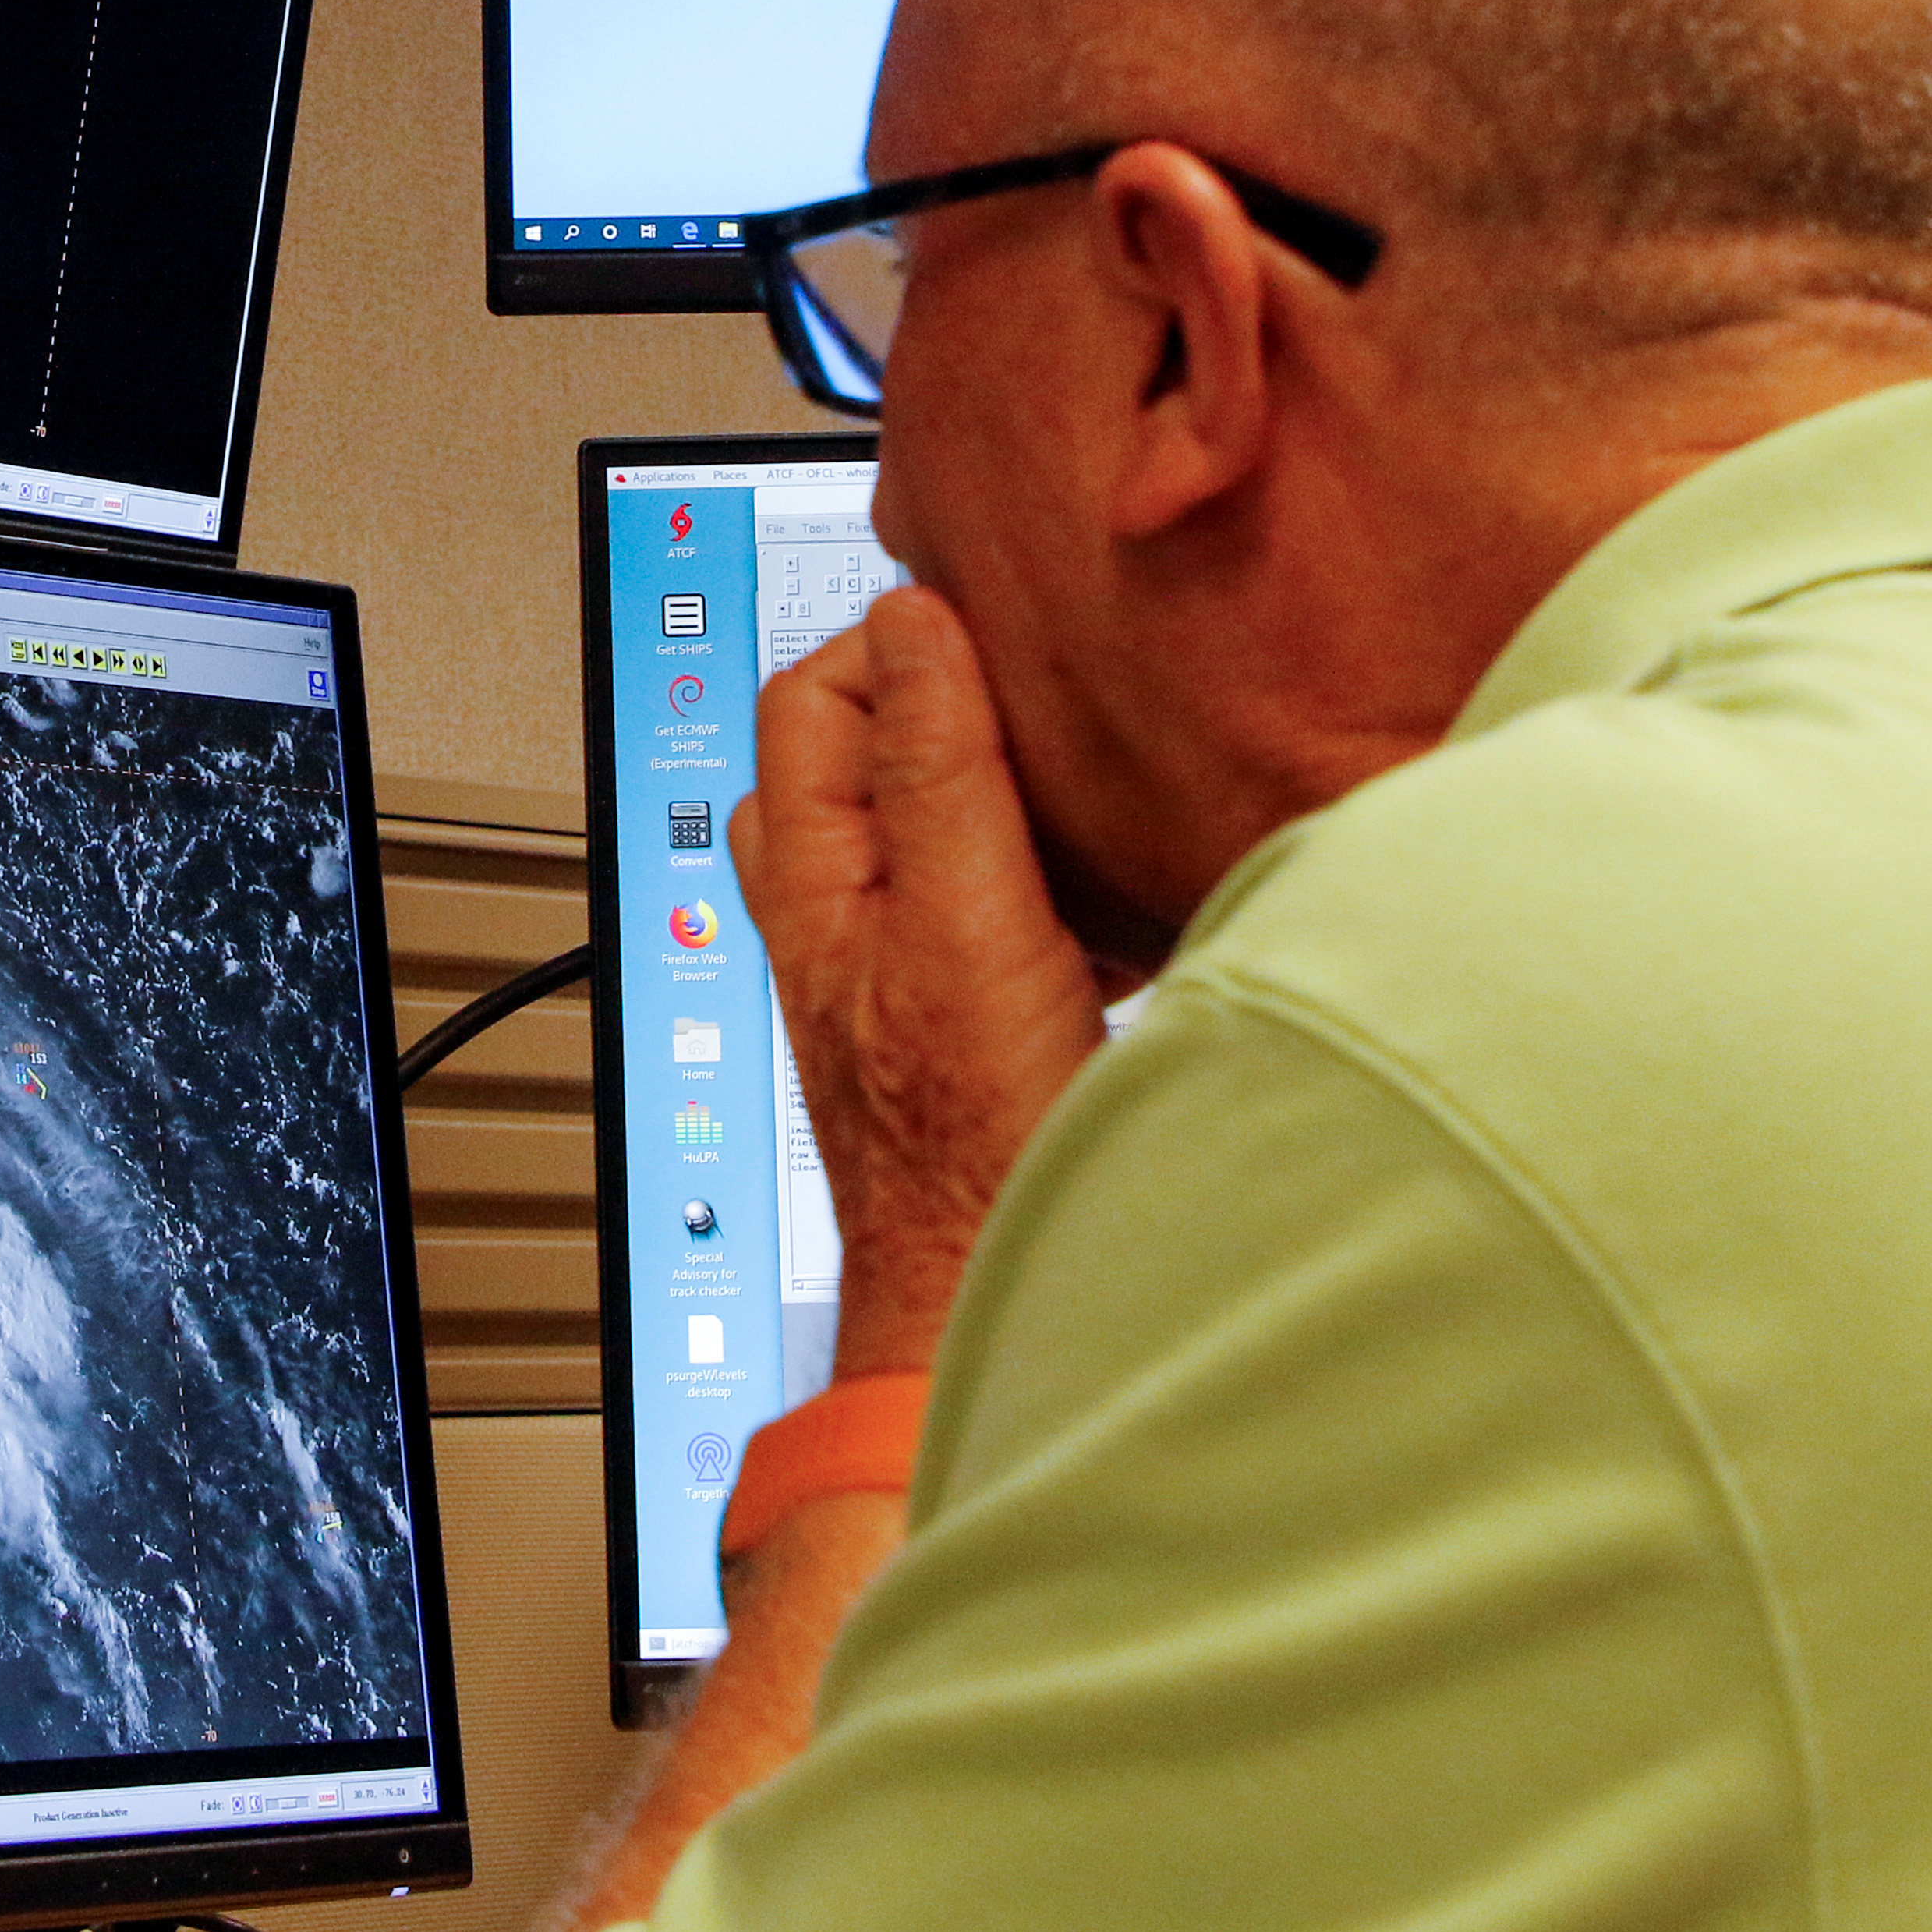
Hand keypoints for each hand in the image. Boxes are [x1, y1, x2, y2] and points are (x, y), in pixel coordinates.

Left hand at [729, 587, 1108, 1378]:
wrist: (1004, 1307)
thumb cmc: (977, 1153)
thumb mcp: (964, 929)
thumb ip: (935, 773)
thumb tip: (913, 624)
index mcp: (815, 881)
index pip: (818, 695)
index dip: (904, 645)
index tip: (1009, 641)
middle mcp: (843, 916)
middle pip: (860, 749)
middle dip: (944, 705)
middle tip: (1042, 697)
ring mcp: (904, 966)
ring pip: (926, 823)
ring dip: (997, 790)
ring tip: (1079, 786)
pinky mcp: (968, 1013)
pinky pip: (988, 899)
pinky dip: (1041, 874)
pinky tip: (1115, 899)